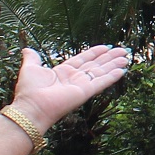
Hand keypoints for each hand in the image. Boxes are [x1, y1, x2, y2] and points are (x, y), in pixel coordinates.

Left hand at [9, 45, 131, 128]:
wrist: (31, 108)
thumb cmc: (29, 91)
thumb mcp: (30, 68)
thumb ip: (32, 58)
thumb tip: (27, 50)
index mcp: (62, 72)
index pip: (82, 60)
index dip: (94, 53)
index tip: (106, 47)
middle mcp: (74, 79)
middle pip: (95, 65)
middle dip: (109, 58)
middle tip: (123, 50)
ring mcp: (81, 86)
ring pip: (101, 72)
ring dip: (114, 65)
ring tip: (126, 57)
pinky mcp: (85, 92)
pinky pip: (101, 82)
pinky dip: (112, 76)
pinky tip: (122, 70)